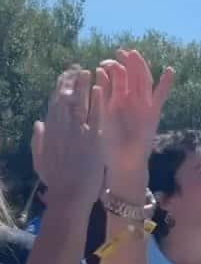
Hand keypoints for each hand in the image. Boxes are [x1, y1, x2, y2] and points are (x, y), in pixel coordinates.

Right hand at [33, 68, 105, 211]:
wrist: (70, 195)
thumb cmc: (56, 181)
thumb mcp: (40, 160)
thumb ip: (38, 140)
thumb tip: (38, 123)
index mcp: (50, 132)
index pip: (54, 105)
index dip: (59, 89)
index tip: (63, 78)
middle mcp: (62, 129)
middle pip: (66, 99)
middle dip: (71, 82)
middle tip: (77, 68)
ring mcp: (78, 132)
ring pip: (81, 103)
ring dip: (85, 85)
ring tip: (90, 71)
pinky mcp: (93, 138)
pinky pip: (96, 115)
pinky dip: (98, 101)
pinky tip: (100, 88)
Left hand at [99, 50, 173, 188]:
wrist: (124, 162)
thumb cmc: (110, 144)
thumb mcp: (103, 116)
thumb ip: (103, 96)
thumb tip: (99, 74)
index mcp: (117, 100)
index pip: (116, 78)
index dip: (111, 68)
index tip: (106, 62)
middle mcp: (131, 100)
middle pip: (131, 76)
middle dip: (127, 63)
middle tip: (122, 51)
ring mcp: (143, 105)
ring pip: (143, 81)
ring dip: (141, 67)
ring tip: (136, 55)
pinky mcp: (153, 113)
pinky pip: (160, 96)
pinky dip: (166, 83)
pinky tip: (169, 70)